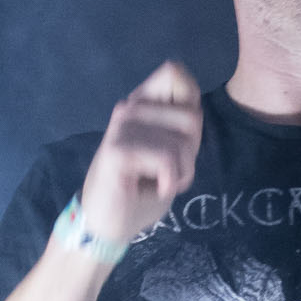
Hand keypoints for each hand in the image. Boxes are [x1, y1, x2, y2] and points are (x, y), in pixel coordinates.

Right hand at [79, 60, 202, 249]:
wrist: (107, 224)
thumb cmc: (140, 190)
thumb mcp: (174, 151)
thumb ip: (184, 122)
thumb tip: (189, 96)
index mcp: (142, 102)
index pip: (177, 75)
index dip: (191, 113)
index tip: (174, 143)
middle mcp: (129, 107)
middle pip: (192, 117)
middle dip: (189, 154)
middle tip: (165, 171)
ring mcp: (121, 127)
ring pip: (182, 144)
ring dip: (180, 174)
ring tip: (156, 181)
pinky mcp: (118, 151)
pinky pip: (167, 161)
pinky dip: (170, 183)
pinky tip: (153, 189)